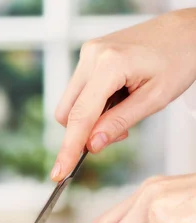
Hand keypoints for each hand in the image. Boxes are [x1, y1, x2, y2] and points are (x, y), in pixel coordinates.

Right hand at [51, 8, 195, 180]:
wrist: (185, 31)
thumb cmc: (179, 59)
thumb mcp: (155, 98)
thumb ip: (119, 122)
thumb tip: (92, 145)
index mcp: (110, 64)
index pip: (81, 116)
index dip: (69, 148)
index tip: (59, 172)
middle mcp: (91, 56)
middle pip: (67, 112)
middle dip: (84, 132)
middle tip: (117, 134)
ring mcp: (87, 54)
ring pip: (70, 103)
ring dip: (89, 117)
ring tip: (122, 110)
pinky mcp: (88, 55)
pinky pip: (78, 91)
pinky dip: (92, 104)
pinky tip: (117, 98)